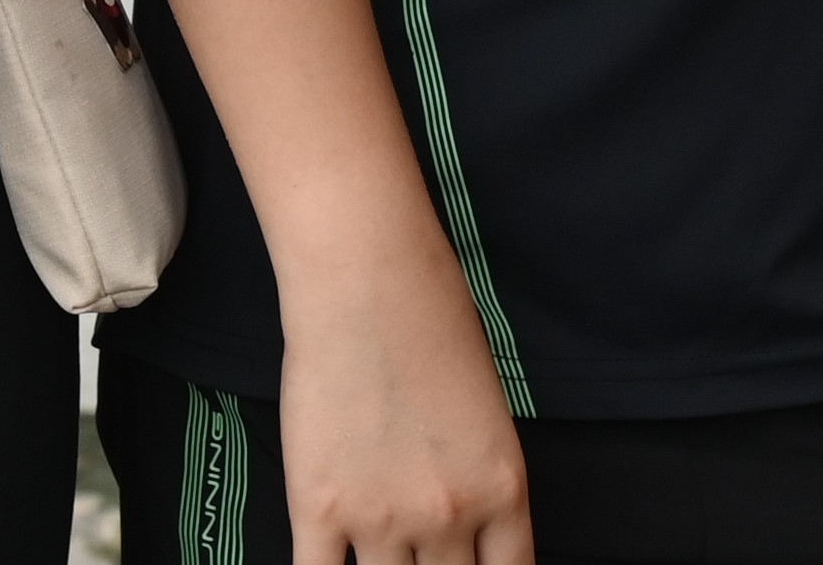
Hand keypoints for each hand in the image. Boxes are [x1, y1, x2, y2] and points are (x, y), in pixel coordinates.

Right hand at [276, 237, 535, 564]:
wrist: (369, 285)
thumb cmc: (434, 327)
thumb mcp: (490, 417)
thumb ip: (482, 486)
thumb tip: (467, 536)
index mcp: (502, 491)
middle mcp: (448, 517)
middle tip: (420, 560)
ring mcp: (382, 519)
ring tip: (378, 553)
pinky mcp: (319, 510)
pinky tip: (329, 563)